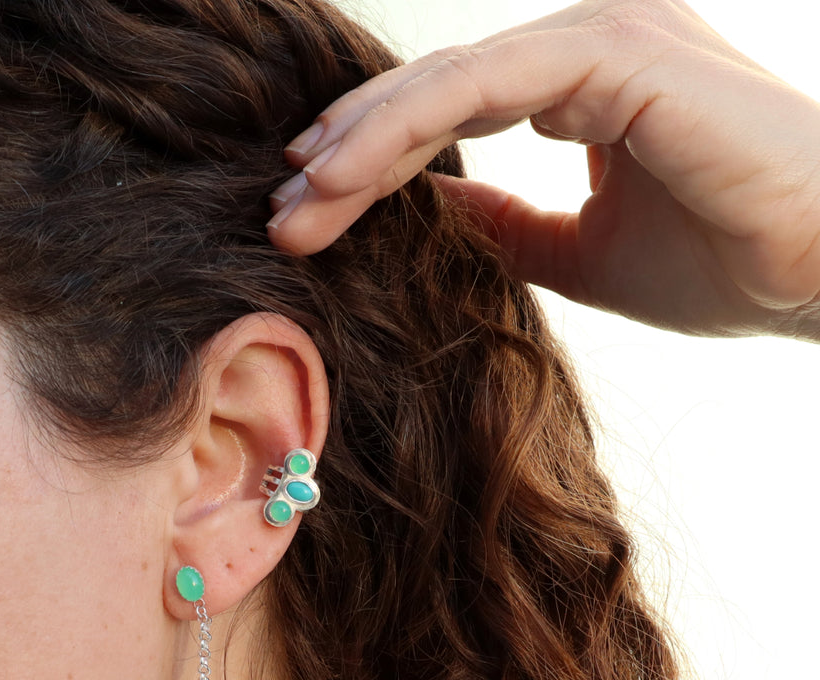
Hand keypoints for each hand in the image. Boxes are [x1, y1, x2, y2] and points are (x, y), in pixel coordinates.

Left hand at [267, 0, 819, 339]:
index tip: (310, 216)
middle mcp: (586, 47)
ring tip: (294, 203)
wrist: (819, 272)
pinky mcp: (614, 52)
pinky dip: (406, 127)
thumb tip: (436, 208)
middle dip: (347, 158)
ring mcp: (602, 37)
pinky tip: (345, 174)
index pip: (449, 117)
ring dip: (359, 145)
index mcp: (581, 85)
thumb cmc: (721, 262)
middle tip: (282, 215)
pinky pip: (482, 84)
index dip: (373, 165)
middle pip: (432, 95)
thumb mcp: (578, 254)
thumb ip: (507, 224)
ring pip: (444, 81)